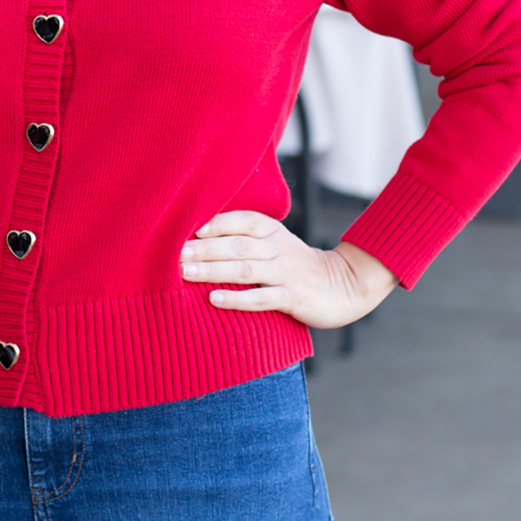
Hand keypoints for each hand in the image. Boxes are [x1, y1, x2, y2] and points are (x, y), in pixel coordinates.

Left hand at [180, 212, 397, 327]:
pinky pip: (262, 297)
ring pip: (245, 269)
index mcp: (273, 232)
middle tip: (176, 253)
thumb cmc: (298, 266)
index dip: (217, 222)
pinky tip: (215, 299)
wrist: (345, 286)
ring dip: (213, 270)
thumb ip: (246, 240)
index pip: (242, 220)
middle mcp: (278, 248)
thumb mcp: (277, 244)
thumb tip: (199, 238)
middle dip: (204, 248)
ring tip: (186, 273)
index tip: (190, 228)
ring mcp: (286, 273)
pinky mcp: (293, 297)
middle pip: (237, 245)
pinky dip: (237, 298)